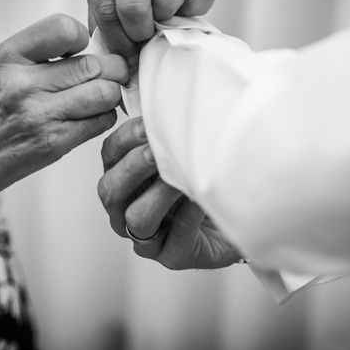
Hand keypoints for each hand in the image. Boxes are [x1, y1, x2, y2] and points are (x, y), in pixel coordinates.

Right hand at [0, 14, 127, 202]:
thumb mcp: (3, 69)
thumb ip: (44, 54)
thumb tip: (96, 46)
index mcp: (10, 56)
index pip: (65, 28)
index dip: (84, 38)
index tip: (82, 50)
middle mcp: (22, 82)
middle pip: (94, 65)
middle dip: (112, 69)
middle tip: (112, 76)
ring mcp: (39, 114)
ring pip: (105, 93)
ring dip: (111, 95)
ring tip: (101, 98)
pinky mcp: (54, 142)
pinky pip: (101, 122)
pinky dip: (104, 118)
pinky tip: (90, 118)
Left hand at [85, 0, 220, 69]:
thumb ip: (100, 9)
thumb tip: (111, 52)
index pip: (107, 8)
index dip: (117, 40)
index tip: (125, 53)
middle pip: (134, 6)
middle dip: (139, 32)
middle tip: (143, 33)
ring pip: (168, 0)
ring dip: (166, 17)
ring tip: (161, 12)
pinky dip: (196, 6)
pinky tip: (183, 3)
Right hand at [98, 117, 241, 268]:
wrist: (239, 216)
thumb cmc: (206, 178)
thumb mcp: (185, 149)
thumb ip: (169, 129)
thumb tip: (165, 92)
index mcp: (124, 178)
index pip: (110, 156)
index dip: (124, 140)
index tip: (147, 123)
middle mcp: (126, 209)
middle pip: (110, 190)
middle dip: (132, 167)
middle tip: (154, 150)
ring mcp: (147, 237)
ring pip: (135, 218)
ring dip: (157, 194)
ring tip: (180, 178)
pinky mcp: (173, 256)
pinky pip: (174, 240)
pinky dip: (187, 217)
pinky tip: (200, 199)